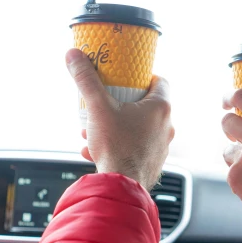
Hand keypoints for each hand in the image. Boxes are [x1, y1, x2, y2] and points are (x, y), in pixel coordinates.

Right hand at [66, 49, 173, 191]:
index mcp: (161, 108)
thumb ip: (86, 80)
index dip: (144, 77)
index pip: (160, 81)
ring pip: (138, 128)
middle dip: (122, 103)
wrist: (121, 186)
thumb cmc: (116, 147)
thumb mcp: (98, 108)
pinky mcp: (153, 162)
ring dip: (116, 125)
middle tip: (106, 102)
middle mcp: (167, 126)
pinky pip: (135, 147)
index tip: (128, 77)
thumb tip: (74, 55)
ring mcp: (162, 146)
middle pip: (146, 105)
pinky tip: (96, 149)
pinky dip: (118, 144)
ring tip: (95, 129)